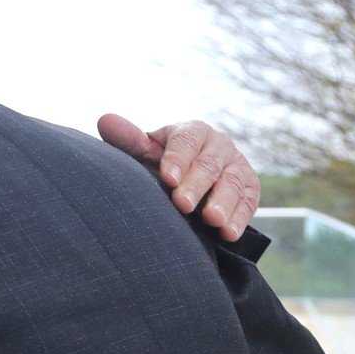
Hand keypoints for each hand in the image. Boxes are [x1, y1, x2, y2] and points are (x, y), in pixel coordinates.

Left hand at [97, 114, 260, 241]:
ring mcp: (237, 165)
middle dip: (197, 184)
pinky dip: (240, 218)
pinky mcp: (250, 188)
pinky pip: (249, 201)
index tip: (167, 178)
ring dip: (224, 201)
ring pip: (234, 182)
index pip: (187, 140)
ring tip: (211, 219)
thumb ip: (129, 140)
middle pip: (210, 163)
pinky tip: (228, 233)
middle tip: (182, 204)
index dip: (178, 159)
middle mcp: (218, 145)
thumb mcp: (146, 153)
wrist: (193, 181)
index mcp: (192, 131)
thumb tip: (104, 121)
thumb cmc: (163, 165)